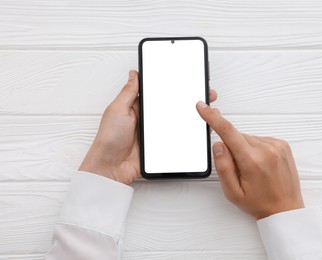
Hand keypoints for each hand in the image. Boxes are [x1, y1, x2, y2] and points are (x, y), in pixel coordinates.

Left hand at [80, 70, 217, 184]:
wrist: (110, 168)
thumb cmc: (108, 139)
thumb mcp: (118, 109)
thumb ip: (128, 91)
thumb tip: (134, 74)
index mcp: (135, 107)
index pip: (155, 93)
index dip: (170, 86)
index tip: (185, 80)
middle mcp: (145, 119)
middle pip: (168, 107)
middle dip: (184, 100)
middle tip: (201, 94)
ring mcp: (153, 133)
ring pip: (174, 122)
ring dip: (187, 117)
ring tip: (202, 110)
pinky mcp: (158, 147)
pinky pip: (174, 138)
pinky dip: (184, 134)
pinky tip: (195, 130)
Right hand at [196, 101, 303, 218]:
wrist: (285, 209)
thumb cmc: (260, 203)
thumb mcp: (233, 192)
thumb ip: (223, 167)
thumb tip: (218, 145)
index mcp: (252, 161)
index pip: (228, 132)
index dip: (213, 118)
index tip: (203, 108)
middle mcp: (266, 149)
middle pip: (237, 137)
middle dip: (232, 149)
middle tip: (240, 169)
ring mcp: (277, 145)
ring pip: (248, 138)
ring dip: (245, 149)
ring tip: (253, 170)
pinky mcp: (282, 144)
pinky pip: (260, 140)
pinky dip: (255, 149)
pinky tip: (261, 164)